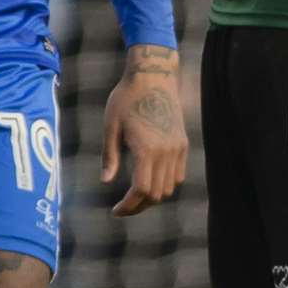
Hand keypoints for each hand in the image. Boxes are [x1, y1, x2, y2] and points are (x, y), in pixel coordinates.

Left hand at [101, 44, 187, 215]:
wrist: (153, 76)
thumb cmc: (126, 98)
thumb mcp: (111, 126)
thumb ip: (109, 156)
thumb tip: (106, 182)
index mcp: (146, 149)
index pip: (141, 191)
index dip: (128, 206)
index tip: (115, 211)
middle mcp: (165, 151)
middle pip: (156, 194)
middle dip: (139, 206)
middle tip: (122, 207)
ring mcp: (177, 147)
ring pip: (169, 187)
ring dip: (152, 196)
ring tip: (135, 195)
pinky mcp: (182, 142)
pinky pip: (178, 174)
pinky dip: (165, 184)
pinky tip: (150, 179)